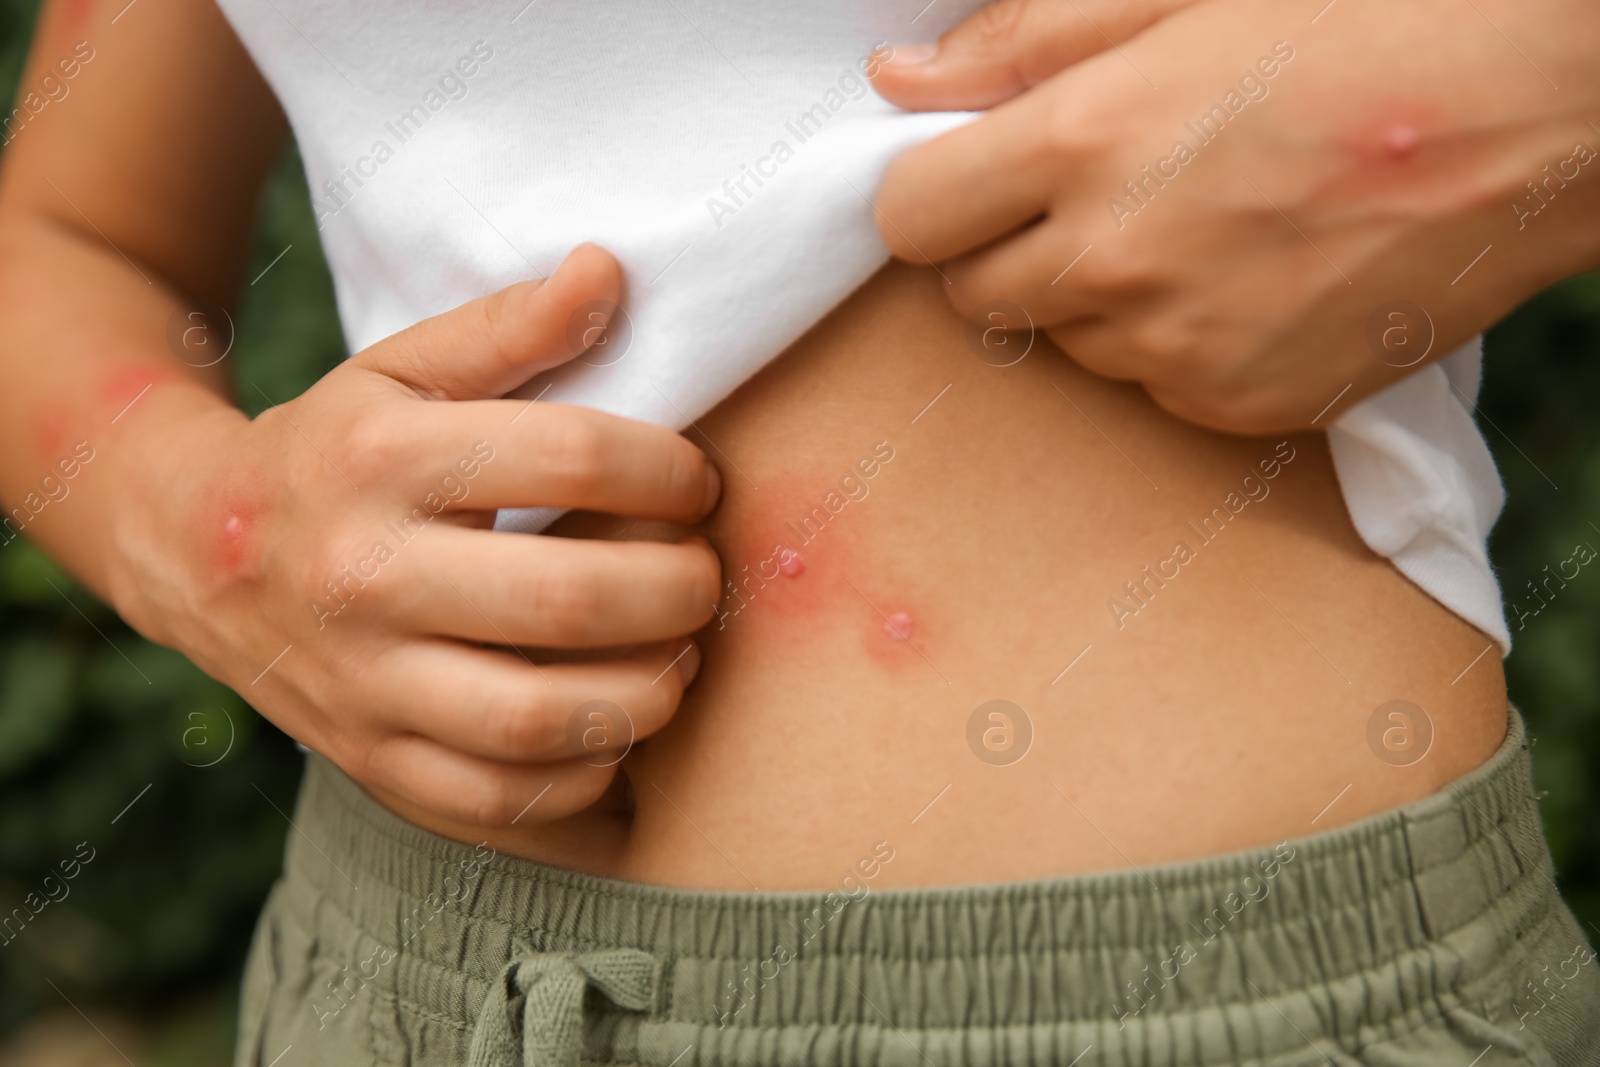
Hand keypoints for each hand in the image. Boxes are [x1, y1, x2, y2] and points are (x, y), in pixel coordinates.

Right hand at [103, 245, 722, 826]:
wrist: (200, 555)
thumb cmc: (338, 451)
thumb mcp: (401, 368)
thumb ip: (507, 326)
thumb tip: (611, 274)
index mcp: (382, 461)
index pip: (572, 457)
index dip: (671, 470)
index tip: (698, 482)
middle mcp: (365, 577)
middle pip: (569, 600)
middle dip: (678, 589)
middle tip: (703, 576)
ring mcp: (363, 684)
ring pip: (539, 721)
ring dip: (647, 695)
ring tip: (679, 658)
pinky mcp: (370, 761)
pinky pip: (498, 801)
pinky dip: (583, 782)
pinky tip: (618, 734)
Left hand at [874, 0, 1599, 431]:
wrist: (1543, 111)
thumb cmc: (1370, 17)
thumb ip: (1026, 41)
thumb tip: (901, 87)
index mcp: (1086, 143)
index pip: (912, 217)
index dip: (932, 194)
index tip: (972, 176)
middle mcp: (1117, 264)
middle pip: (975, 297)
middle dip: (1007, 249)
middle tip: (1097, 192)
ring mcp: (1179, 349)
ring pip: (1068, 345)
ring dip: (1099, 297)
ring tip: (1203, 224)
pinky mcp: (1242, 406)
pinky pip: (1153, 389)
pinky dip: (1177, 345)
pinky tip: (1252, 279)